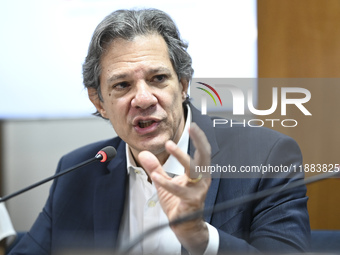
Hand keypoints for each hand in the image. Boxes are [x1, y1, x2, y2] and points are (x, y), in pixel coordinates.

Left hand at [138, 123, 211, 253]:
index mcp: (197, 173)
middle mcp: (201, 179)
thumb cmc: (177, 202)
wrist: (184, 225)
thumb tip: (144, 153)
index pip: (202, 152)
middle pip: (204, 156)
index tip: (193, 126)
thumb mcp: (163, 181)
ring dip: (181, 156)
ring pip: (193, 169)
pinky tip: (157, 177)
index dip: (199, 139)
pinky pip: (178, 190)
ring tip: (169, 145)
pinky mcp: (192, 201)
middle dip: (199, 140)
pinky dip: (167, 182)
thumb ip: (155, 167)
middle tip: (192, 128)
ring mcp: (198, 190)